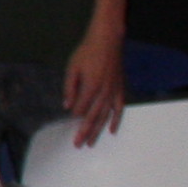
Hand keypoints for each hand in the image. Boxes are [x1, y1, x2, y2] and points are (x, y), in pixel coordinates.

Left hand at [62, 27, 127, 143]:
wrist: (107, 41)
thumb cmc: (86, 52)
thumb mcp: (72, 67)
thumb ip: (69, 87)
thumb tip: (67, 106)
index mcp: (91, 86)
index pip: (80, 108)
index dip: (74, 117)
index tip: (68, 126)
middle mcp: (104, 92)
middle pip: (93, 117)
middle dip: (85, 132)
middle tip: (78, 145)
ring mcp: (114, 92)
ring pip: (106, 116)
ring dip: (98, 131)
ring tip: (92, 143)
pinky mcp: (120, 89)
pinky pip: (119, 108)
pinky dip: (116, 120)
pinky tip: (111, 131)